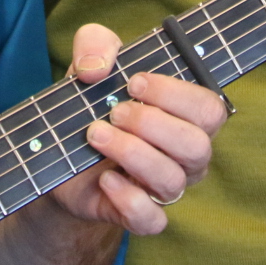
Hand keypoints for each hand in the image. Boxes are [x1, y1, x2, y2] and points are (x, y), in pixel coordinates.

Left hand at [49, 23, 226, 234]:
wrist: (56, 149)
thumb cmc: (90, 101)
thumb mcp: (89, 62)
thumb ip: (95, 44)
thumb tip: (96, 69)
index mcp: (186, 115)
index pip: (210, 108)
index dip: (174, 95)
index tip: (133, 83)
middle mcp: (184, 154)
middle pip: (197, 146)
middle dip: (151, 124)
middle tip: (115, 113)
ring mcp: (163, 186)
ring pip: (172, 180)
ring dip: (131, 153)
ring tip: (97, 135)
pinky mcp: (137, 214)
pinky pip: (151, 219)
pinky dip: (128, 198)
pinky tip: (105, 178)